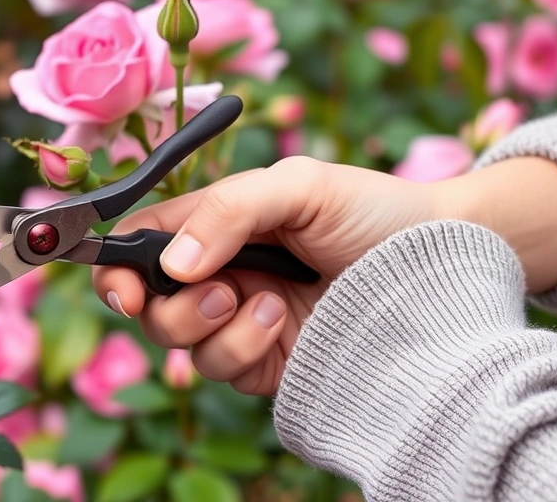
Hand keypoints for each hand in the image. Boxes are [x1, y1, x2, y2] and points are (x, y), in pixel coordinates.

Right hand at [92, 155, 556, 395]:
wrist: (438, 264)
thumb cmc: (371, 211)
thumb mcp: (298, 187)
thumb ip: (227, 210)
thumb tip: (170, 264)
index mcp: (213, 226)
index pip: (141, 245)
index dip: (118, 268)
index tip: (124, 288)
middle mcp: (218, 274)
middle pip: (148, 304)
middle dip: (161, 304)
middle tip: (206, 290)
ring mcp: (239, 322)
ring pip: (178, 344)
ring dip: (209, 324)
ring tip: (264, 300)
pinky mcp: (263, 363)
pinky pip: (221, 368)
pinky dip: (244, 348)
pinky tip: (284, 322)